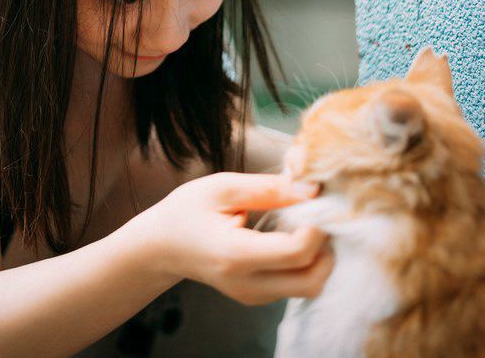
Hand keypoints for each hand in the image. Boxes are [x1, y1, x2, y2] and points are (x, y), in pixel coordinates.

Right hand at [130, 171, 333, 305]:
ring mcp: (252, 295)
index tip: (314, 201)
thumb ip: (267, 189)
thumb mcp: (221, 188)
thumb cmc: (186, 211)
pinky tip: (288, 236)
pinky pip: (294, 285)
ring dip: (317, 257)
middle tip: (315, 216)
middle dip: (325, 248)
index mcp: (235, 254)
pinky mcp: (255, 296)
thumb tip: (311, 188)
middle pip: (312, 281)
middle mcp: (247, 284)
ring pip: (307, 286)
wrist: (159, 247)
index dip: (316, 227)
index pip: (297, 252)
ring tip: (301, 224)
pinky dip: (303, 263)